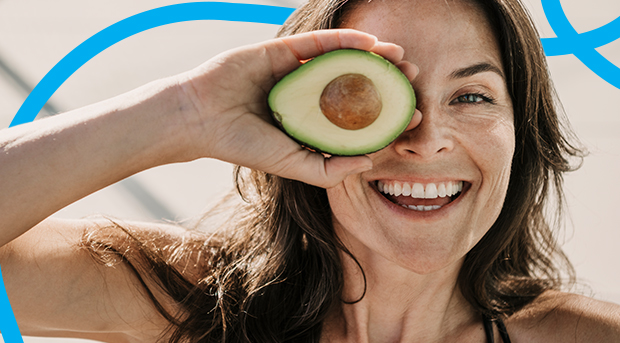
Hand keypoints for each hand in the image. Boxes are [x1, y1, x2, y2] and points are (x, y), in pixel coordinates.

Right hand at [176, 29, 418, 187]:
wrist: (199, 118)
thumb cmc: (243, 145)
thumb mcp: (293, 165)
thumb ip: (329, 169)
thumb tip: (370, 163)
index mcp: (312, 122)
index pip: (357, 118)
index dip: (387, 116)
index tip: (414, 115)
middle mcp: (308, 95)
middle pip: (355, 85)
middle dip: (387, 83)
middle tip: (414, 81)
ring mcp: (296, 71)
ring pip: (342, 61)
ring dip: (373, 58)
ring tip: (401, 59)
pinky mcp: (283, 50)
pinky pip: (319, 43)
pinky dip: (345, 41)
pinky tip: (370, 42)